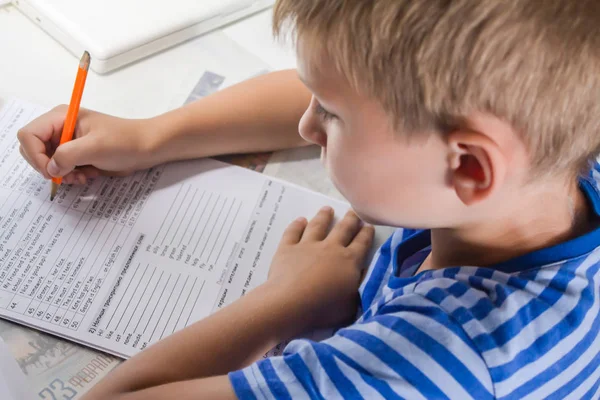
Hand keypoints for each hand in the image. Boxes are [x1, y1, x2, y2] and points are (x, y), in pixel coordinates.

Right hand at [18, 105, 154, 183]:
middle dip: (48, 167)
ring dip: (62, 174)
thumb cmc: (125, 141)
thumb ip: (67, 156)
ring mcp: (69, 142)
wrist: (147, 148)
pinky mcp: (78, 154)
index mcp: (61, 117)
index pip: (29, 135)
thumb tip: (51, 168)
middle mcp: (61, 128)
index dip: (34, 155)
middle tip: (67, 176)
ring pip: (48, 162)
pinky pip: (62, 168)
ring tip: (81, 177)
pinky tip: (87, 176)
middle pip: (34, 150)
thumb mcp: (95, 147)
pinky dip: (71, 176)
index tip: (51, 170)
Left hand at [266, 207, 373, 336]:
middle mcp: (331, 247)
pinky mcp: (288, 248)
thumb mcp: (351, 304)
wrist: (292, 303)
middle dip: (350, 219)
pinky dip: (297, 225)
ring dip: (324, 217)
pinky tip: (300, 220)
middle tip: (354, 211)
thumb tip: (362, 273)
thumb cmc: (324, 309)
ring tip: (327, 209)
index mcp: (349, 260)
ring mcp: (308, 245)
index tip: (368, 225)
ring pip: (318, 226)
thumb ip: (358, 287)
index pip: (362, 243)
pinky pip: (293, 232)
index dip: (366, 234)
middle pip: (343, 229)